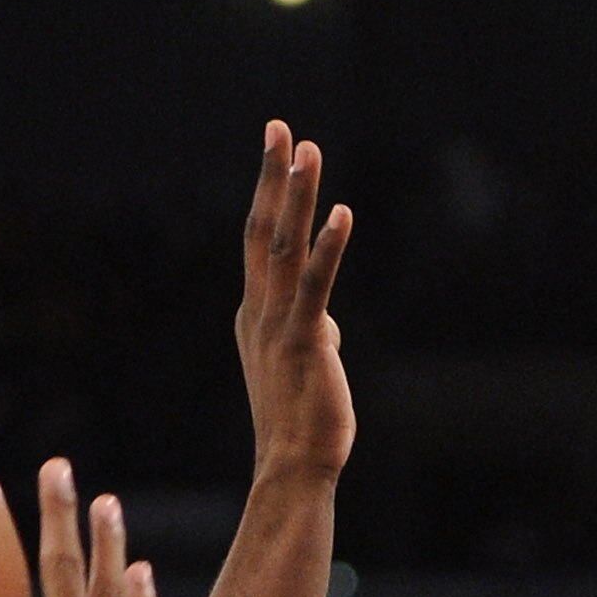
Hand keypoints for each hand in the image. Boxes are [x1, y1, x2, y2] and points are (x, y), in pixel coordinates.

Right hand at [239, 120, 354, 486]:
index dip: (267, 194)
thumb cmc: (301, 423)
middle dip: (271, 176)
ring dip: (296, 197)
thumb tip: (326, 323)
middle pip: (261, 231)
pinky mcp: (305, 342)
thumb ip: (312, 333)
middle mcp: (258, 313)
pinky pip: (317, 286)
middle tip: (278, 127)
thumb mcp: (305, 366)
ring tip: (306, 150)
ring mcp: (278, 326)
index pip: (258, 244)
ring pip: (284, 249)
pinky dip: (329, 248)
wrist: (293, 469)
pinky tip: (342, 214)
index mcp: (254, 316)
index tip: (277, 149)